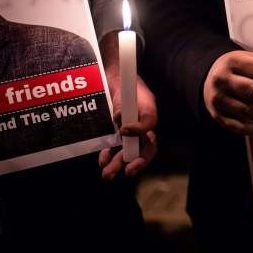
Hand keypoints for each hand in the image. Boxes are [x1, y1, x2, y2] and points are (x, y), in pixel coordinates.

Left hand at [100, 34, 159, 178]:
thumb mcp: (138, 98)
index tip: (124, 137)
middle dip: (131, 163)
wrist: (117, 77)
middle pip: (139, 151)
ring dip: (117, 164)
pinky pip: (113, 146)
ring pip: (125, 152)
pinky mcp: (116, 131)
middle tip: (125, 172)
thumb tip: (124, 132)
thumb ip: (137, 118)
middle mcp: (141, 129)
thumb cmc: (131, 86)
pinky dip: (107, 154)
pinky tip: (102, 161)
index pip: (150, 139)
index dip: (141, 145)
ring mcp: (128, 131)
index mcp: (150, 122)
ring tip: (107, 175)